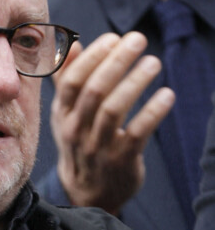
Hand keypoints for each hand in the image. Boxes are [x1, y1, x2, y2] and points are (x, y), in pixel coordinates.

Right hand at [50, 31, 174, 213]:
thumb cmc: (80, 142)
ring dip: (135, 82)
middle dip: (116, 62)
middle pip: (93, 91)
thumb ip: (67, 79)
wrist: (87, 191)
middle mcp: (75, 129)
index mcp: (61, 114)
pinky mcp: (120, 161)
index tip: (114, 39)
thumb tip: (73, 45)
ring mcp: (97, 147)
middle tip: (138, 39)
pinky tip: (167, 95)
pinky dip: (152, 112)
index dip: (92, 58)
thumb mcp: (66, 113)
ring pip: (113, 110)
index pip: (72, 81)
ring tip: (154, 62)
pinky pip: (137, 133)